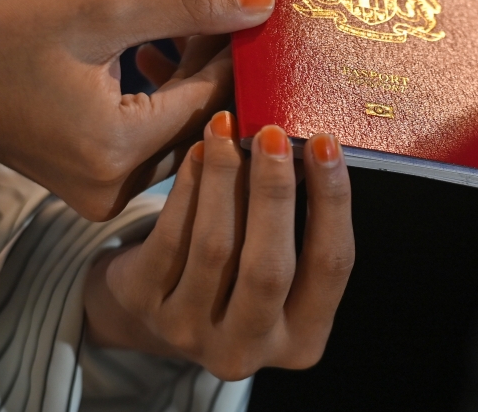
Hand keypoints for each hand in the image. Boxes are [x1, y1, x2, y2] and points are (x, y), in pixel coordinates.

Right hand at [0, 0, 274, 219]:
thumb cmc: (5, 38)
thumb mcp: (101, 12)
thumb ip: (188, 7)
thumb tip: (260, 4)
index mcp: (116, 147)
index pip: (209, 102)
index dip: (236, 55)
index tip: (258, 17)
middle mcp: (115, 186)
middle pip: (198, 124)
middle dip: (218, 68)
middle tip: (234, 18)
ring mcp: (104, 195)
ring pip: (177, 135)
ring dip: (190, 84)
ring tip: (196, 28)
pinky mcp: (95, 189)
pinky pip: (150, 146)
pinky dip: (160, 105)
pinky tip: (158, 58)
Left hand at [83, 113, 353, 380]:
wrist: (151, 307)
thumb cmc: (233, 271)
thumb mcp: (275, 262)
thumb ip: (296, 221)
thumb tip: (308, 141)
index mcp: (301, 339)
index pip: (331, 267)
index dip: (332, 202)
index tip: (326, 143)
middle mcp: (247, 350)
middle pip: (270, 268)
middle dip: (274, 192)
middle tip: (272, 133)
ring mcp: (190, 335)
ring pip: (216, 247)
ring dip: (225, 177)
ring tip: (229, 126)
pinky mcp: (145, 307)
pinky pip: (171, 238)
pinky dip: (188, 188)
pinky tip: (198, 150)